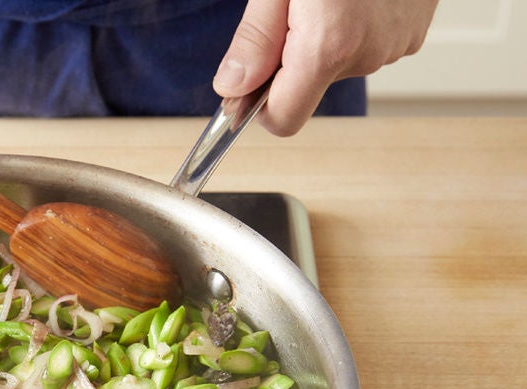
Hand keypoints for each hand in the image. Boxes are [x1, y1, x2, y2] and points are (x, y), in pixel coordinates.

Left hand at [213, 0, 438, 135]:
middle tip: (295, 5)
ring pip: (338, 65)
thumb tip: (232, 88)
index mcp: (329, 46)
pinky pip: (368, 45)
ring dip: (324, 38)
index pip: (284, 119)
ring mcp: (396, 45)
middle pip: (308, 88)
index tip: (250, 80)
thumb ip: (257, 38)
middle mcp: (367, 54)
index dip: (260, 106)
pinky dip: (355, 26)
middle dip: (292, 58)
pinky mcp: (414, 32)